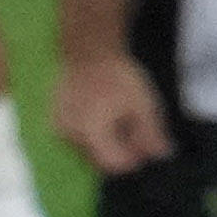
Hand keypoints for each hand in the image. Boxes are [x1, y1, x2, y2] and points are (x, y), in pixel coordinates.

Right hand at [53, 49, 168, 184]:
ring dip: (107, 142)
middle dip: (121, 150)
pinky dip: (94, 134)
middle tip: (135, 125)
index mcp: (91, 130)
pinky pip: (78, 139)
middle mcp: (69, 133)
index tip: (145, 142)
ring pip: (89, 150)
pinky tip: (105, 114)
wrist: (88, 52)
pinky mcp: (55, 122)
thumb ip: (151, 134)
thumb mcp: (144, 105)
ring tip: (119, 116)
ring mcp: (59, 128)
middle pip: (100, 159)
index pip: (113, 164)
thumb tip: (162, 156)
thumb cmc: (119, 77)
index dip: (134, 158)